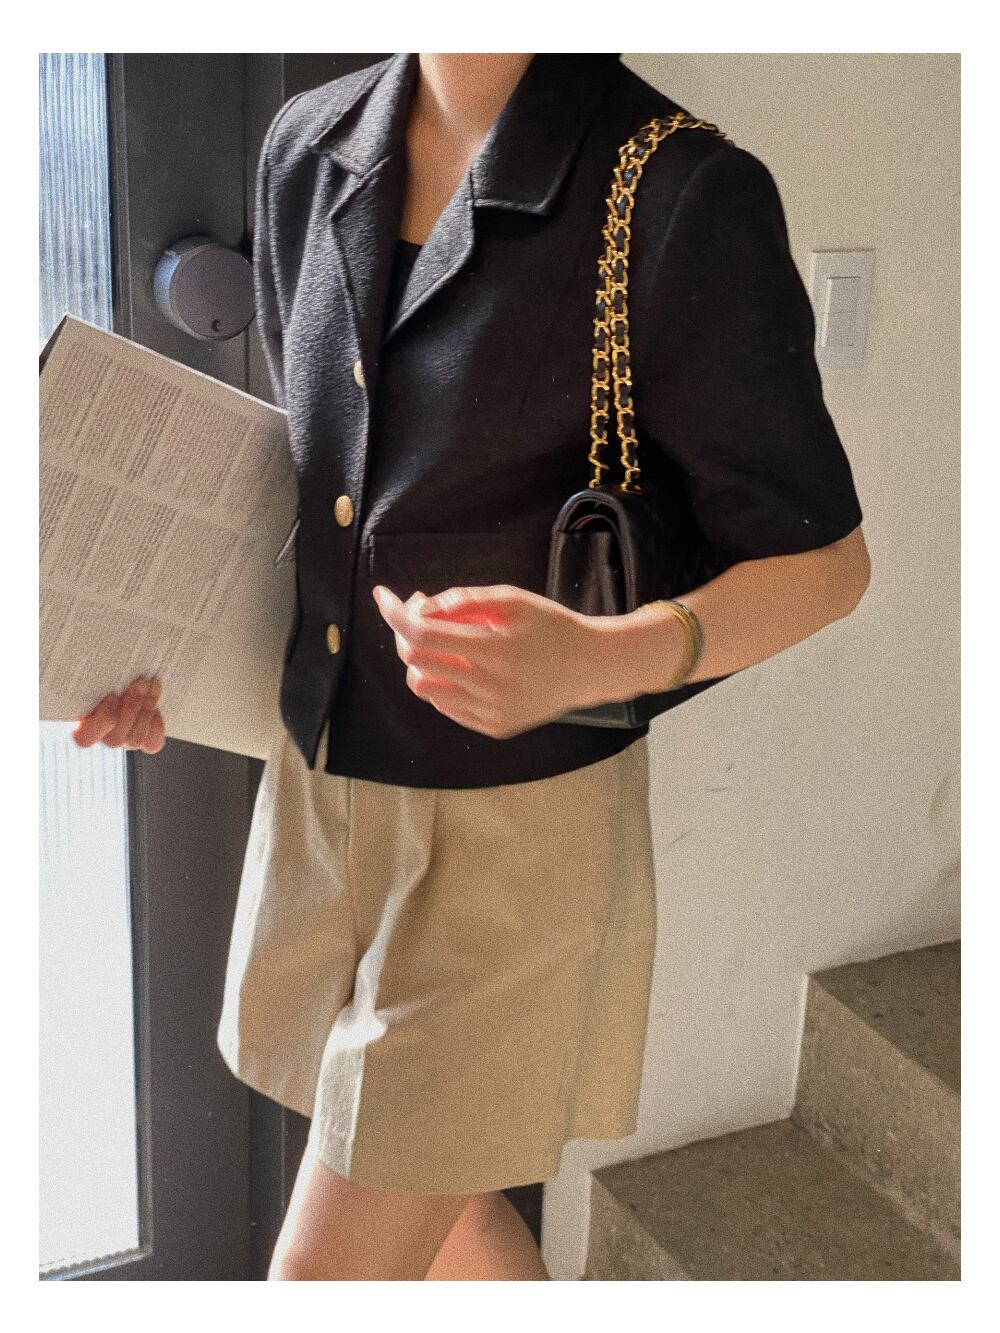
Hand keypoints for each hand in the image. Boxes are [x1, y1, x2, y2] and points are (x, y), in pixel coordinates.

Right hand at [71, 675, 165, 753]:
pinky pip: (152, 742)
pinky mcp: (145, 742)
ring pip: (135, 739)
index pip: (84, 739)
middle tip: (140, 682)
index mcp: (82, 726)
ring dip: (146, 709)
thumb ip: (94, 679)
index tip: (112, 694)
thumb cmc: (109, 678)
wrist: (133, 681)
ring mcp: (125, 742)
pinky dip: (156, 724)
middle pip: (115, 738)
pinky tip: (157, 706)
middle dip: (131, 708)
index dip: (102, 718)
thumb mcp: (97, 678)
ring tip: (152, 684)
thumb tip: (93, 659)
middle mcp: (103, 739)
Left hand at [372, 582, 619, 739]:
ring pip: (425, 688)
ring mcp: (491, 712)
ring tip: (441, 639)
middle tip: (421, 611)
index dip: (396, 613)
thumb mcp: (511, 600)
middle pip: (417, 661)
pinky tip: (459, 664)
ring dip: (421, 660)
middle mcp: (491, 687)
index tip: (383, 595)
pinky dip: (441, 682)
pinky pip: (446, 706)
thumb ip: (462, 601)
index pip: (423, 634)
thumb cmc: (550, 625)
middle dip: (407, 632)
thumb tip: (417, 609)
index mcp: (496, 649)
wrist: (591, 667)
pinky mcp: (494, 726)